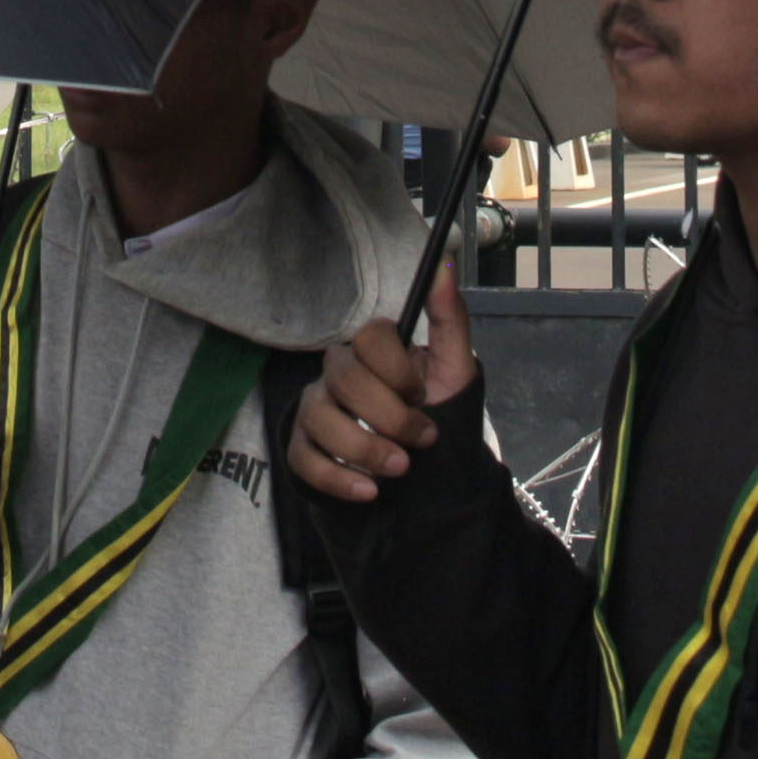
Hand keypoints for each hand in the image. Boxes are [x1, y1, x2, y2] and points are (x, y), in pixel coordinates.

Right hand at [288, 268, 476, 504]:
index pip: (369, 337)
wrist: (428, 472)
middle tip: (422, 439)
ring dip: (364, 448)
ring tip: (400, 469)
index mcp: (373, 350)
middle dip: (389, 415)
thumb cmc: (437, 411)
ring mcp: (316, 410)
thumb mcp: (455, 369)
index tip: (421, 393)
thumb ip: (450, 318)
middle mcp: (338, 374)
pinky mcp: (302, 450)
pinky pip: (302, 458)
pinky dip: (337, 478)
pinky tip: (369, 491)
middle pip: (344, 378)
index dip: (397, 368)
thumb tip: (445, 267)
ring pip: (320, 417)